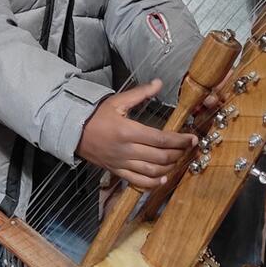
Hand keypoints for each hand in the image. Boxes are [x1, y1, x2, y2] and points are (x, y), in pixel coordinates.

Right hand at [76, 79, 197, 190]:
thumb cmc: (96, 115)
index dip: (179, 140)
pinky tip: (163, 179)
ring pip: (152, 171)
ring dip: (169, 167)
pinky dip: (152, 183)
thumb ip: (140, 93)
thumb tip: (159, 83)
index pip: (161, 139)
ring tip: (178, 160)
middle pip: (160, 156)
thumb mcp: (117, 101)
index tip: (192, 139)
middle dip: (178, 153)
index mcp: (128, 131)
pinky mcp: (117, 171)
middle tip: (188, 148)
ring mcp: (122, 163)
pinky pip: (138, 181)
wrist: (73, 131)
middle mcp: (127, 150)